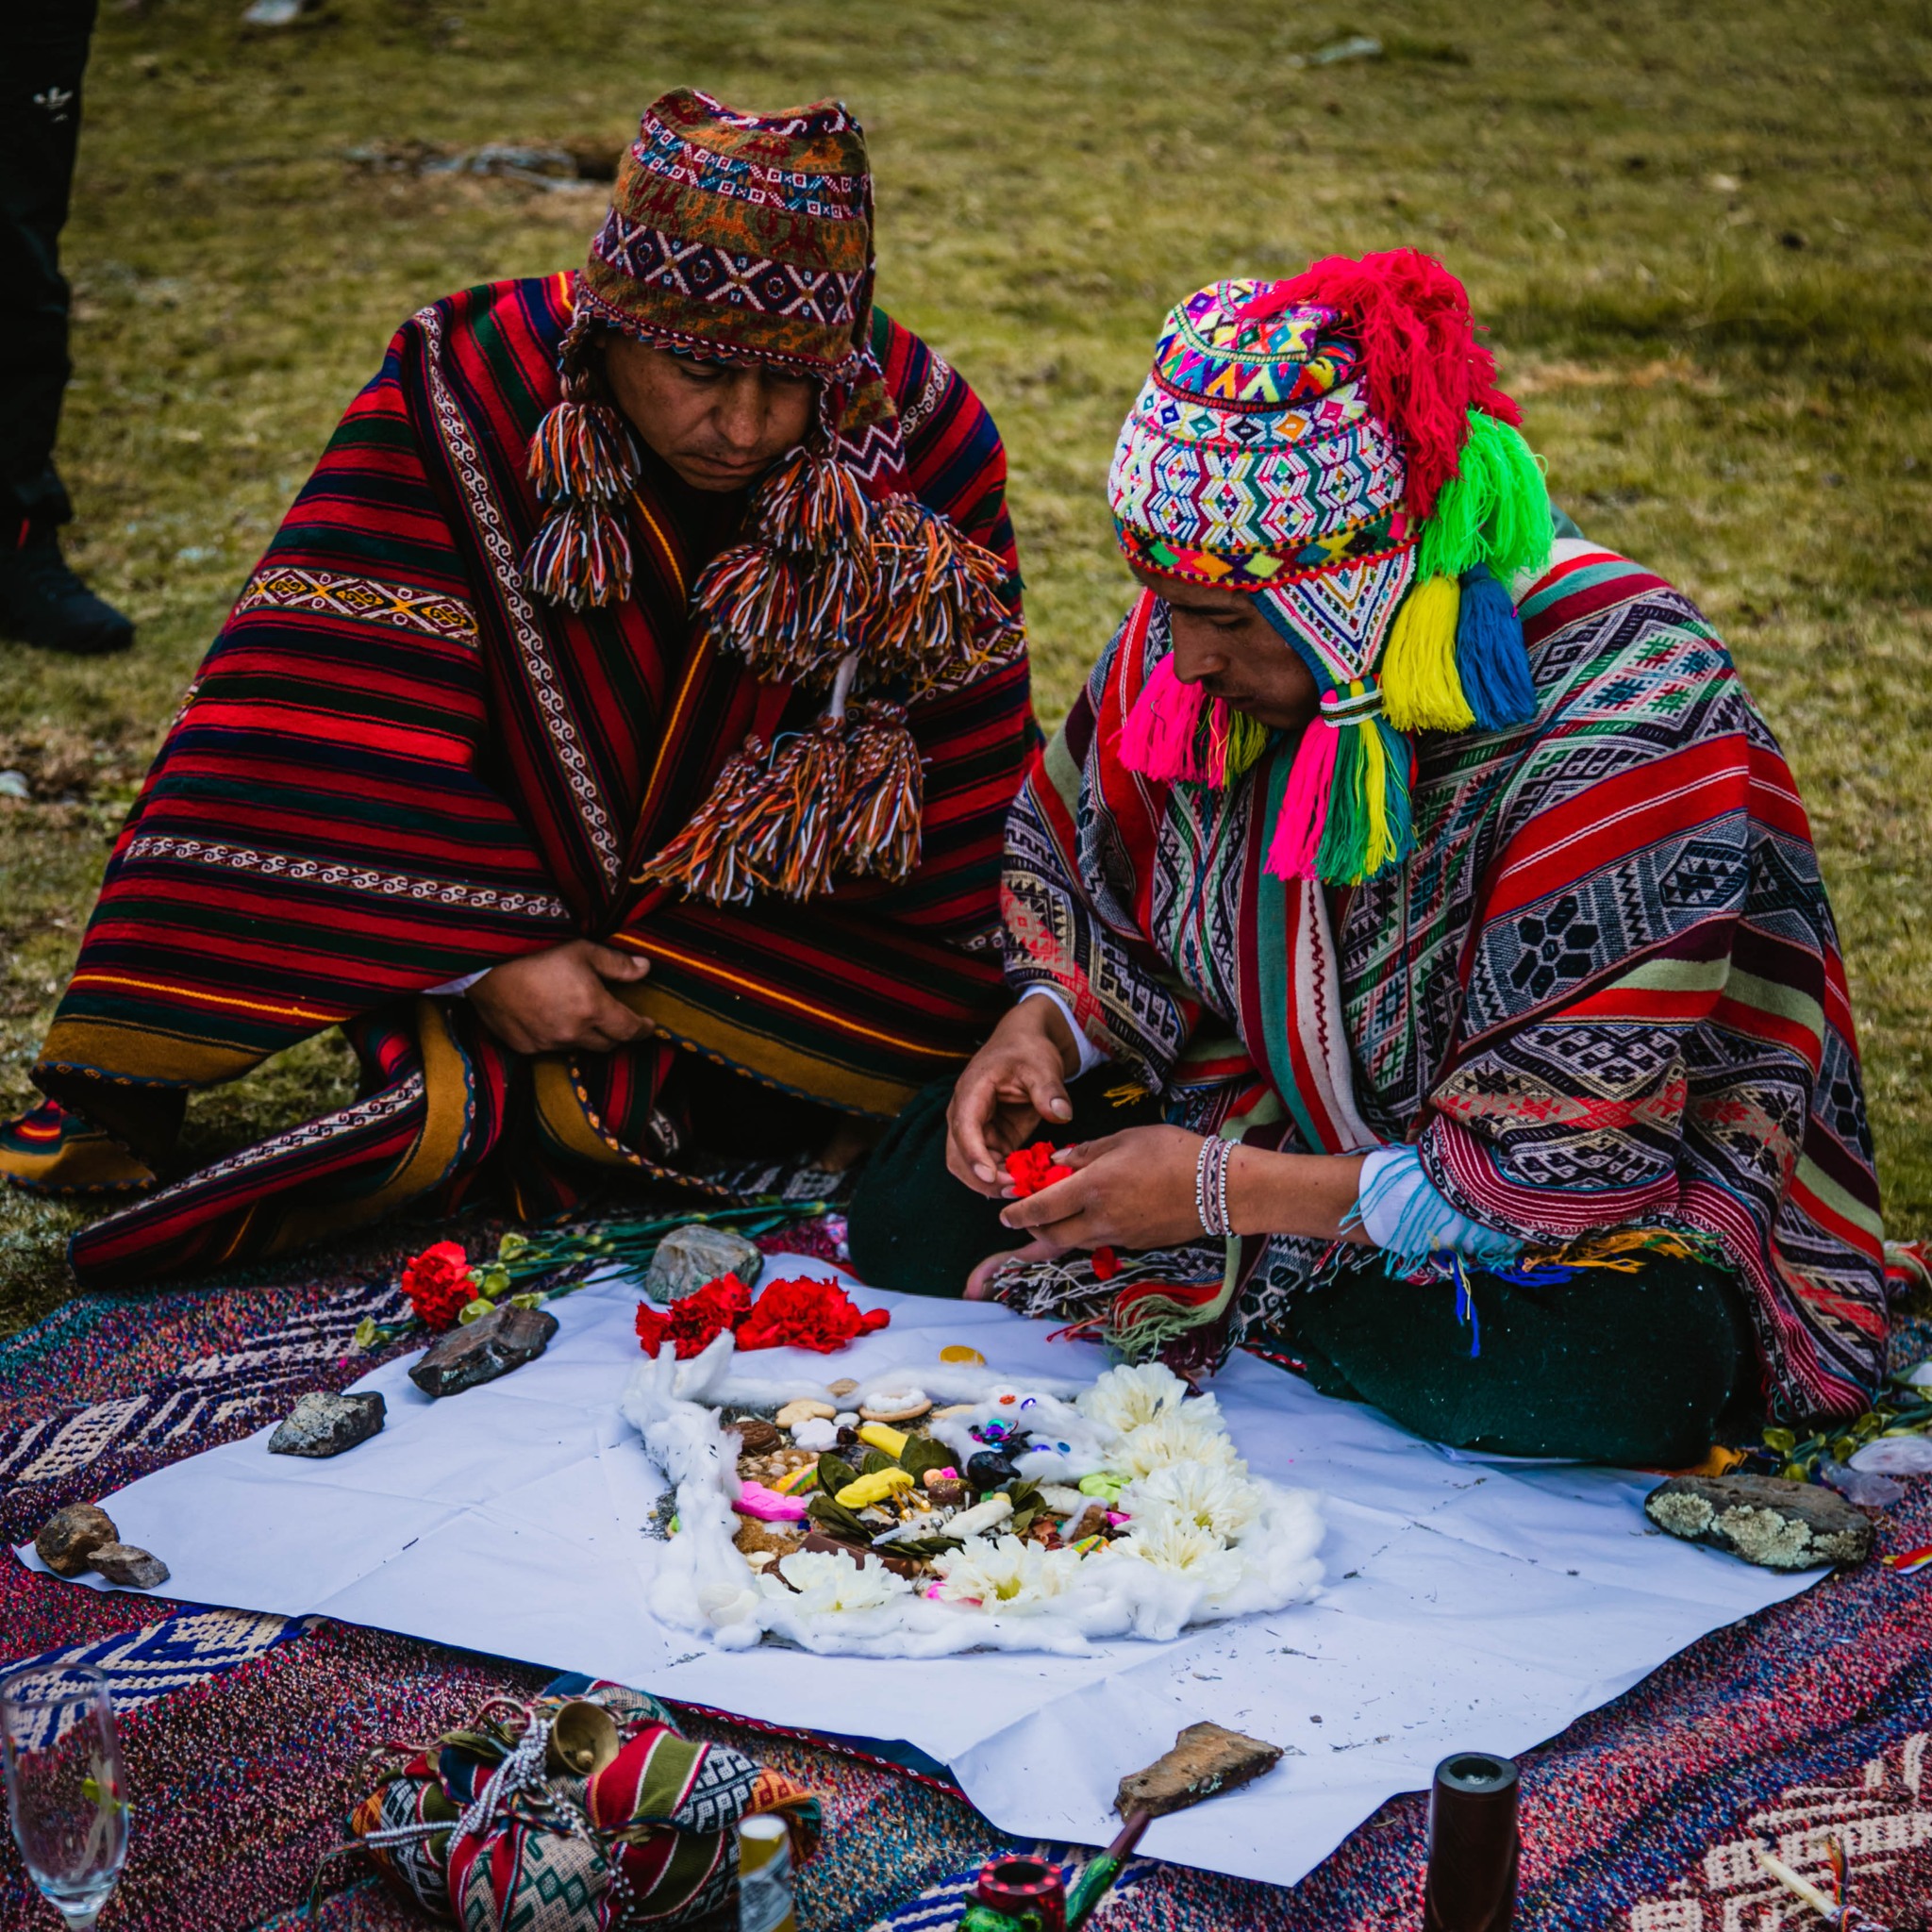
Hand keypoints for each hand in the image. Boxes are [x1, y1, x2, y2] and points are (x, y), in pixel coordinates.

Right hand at [467, 940, 651, 1055]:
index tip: (648, 1025)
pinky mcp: (524, 1046)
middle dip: (615, 1032)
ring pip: (578, 1046)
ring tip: (579, 1013)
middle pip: (607, 1044)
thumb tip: (644, 969)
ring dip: (585, 1034)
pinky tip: (550, 1017)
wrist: (483, 962)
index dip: (642, 1028)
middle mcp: (572, 1032)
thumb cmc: (535, 950)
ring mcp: (546, 1043)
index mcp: (592, 1009)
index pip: (629, 1030)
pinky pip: (549, 1048)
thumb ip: (616, 964)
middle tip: (615, 1017)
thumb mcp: (582, 949)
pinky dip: (556, 1036)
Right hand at [946, 997, 1079, 1196]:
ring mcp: (976, 1130)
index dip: (975, 1156)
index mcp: (971, 1091)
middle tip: (1016, 1190)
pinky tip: (1027, 1182)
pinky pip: (991, 1166)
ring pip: (971, 1167)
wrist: (1025, 1045)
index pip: (964, 1129)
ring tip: (1024, 1190)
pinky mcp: (991, 1140)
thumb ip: (1049, 1090)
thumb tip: (1061, 1115)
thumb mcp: (1042, 1065)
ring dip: (993, 1184)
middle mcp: (965, 1114)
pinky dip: (1005, 1178)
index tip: (992, 1178)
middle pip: (958, 1157)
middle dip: (983, 1179)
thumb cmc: (1028, 1051)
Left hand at [995, 1125, 1207, 1250]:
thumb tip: (1057, 1163)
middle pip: (1053, 1234)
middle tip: (1026, 1216)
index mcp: (1093, 1187)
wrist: (1220, 1188)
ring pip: (1076, 1242)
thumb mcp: (1126, 1139)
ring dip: (1059, 1232)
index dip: (1019, 1212)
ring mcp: (1120, 1236)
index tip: (1004, 1213)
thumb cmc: (1174, 1152)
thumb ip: (1086, 1153)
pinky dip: (1087, 1232)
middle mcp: (1101, 1218)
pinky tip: (1093, 1217)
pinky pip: (1102, 1242)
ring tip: (1056, 1215)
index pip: (1042, 1207)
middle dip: (1034, 1228)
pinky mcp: (1137, 1244)